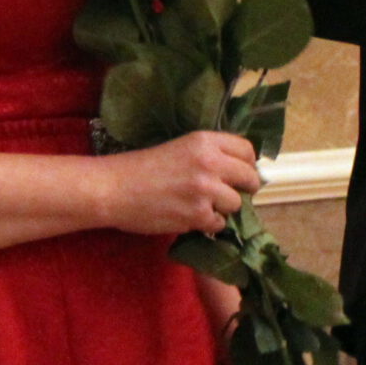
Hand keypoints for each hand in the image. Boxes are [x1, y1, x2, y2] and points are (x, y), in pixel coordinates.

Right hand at [98, 131, 259, 236]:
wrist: (116, 188)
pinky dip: (209, 224)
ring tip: (203, 206)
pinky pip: (219, 223)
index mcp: (205, 140)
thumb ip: (210, 154)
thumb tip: (239, 169)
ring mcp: (206, 190)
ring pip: (236, 203)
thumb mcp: (181, 147)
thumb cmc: (143, 167)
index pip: (247, 150)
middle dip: (245, 188)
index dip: (247, 164)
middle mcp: (211, 162)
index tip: (241, 172)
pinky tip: (191, 217)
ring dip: (223, 208)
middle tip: (233, 194)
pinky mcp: (197, 215)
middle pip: (249, 177)